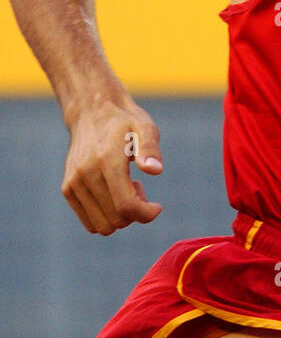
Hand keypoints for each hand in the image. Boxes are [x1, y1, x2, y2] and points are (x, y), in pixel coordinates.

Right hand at [61, 100, 162, 234]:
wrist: (92, 111)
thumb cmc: (125, 121)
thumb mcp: (145, 127)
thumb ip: (150, 149)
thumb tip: (155, 170)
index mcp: (107, 160)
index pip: (126, 205)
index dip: (146, 214)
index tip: (157, 207)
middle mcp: (86, 174)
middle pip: (116, 219)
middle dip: (135, 212)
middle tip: (139, 188)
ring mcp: (74, 183)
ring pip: (102, 226)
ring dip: (120, 216)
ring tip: (125, 190)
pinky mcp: (67, 188)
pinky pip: (89, 222)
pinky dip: (105, 216)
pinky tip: (111, 193)